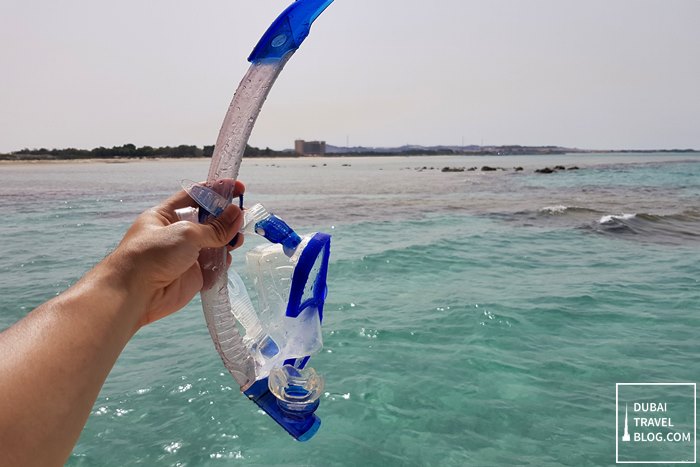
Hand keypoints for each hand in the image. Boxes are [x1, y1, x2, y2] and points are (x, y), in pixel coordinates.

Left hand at [105, 180, 244, 329]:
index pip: (195, 196)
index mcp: (167, 215)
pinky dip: (224, 261)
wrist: (135, 294)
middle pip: (209, 219)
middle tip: (244, 216)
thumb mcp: (186, 233)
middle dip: (227, 217)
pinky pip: (215, 264)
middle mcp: (177, 233)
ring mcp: (186, 254)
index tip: (238, 188)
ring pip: (215, 242)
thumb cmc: (151, 255)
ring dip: (228, 239)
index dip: (217, 190)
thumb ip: (214, 226)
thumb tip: (237, 214)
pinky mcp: (194, 274)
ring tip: (236, 240)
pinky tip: (228, 258)